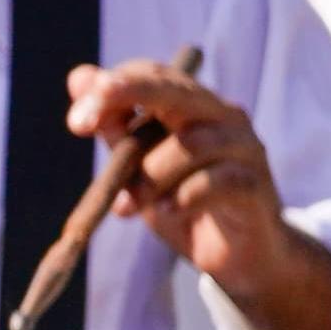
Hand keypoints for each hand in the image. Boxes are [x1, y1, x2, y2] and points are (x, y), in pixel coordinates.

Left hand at [68, 58, 330, 329]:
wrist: (237, 254)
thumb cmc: (180, 202)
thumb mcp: (136, 166)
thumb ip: (112, 127)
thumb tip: (77, 78)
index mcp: (190, 105)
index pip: (152, 75)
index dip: (110, 89)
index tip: (75, 123)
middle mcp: (222, 116)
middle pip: (176, 89)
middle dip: (127, 94)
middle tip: (84, 123)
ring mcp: (244, 148)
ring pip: (191, 143)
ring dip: (149, 175)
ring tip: (129, 206)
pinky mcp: (256, 185)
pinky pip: (217, 181)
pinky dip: (184, 196)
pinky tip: (167, 210)